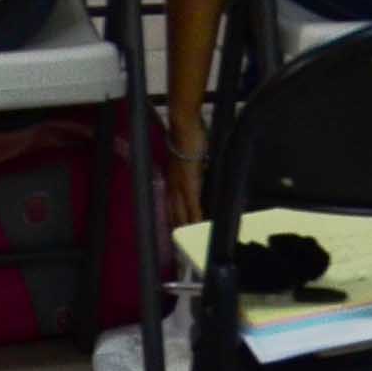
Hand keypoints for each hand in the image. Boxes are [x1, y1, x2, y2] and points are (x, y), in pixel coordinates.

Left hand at [162, 117, 206, 233]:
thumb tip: (200, 169)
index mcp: (172, 177)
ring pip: (181, 213)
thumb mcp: (189, 154)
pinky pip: (193, 207)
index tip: (176, 228)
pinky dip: (196, 219)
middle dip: (177, 227)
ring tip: (190, 241)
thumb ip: (193, 165)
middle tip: (180, 244)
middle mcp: (172, 185)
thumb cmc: (188, 135)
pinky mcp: (190, 186)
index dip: (173, 216)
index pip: (171, 203)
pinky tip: (199, 228)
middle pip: (173, 212)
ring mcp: (180, 186)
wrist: (184, 127)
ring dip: (186, 227)